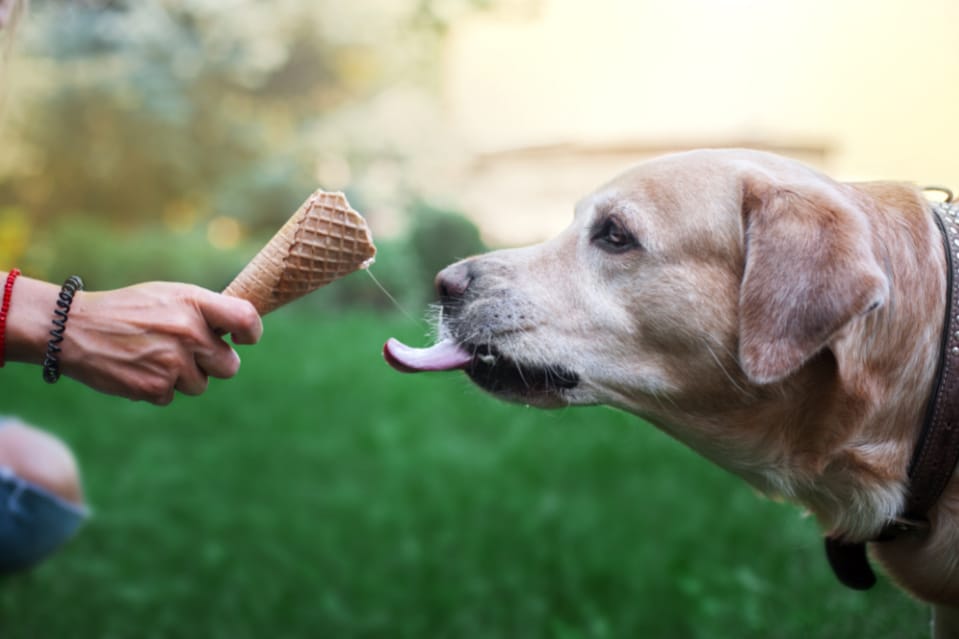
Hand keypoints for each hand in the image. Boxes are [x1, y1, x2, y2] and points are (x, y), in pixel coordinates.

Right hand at [5, 276, 262, 404]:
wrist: (74, 328)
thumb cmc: (129, 310)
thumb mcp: (169, 295)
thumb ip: (205, 310)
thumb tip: (242, 328)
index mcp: (194, 302)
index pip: (247, 320)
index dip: (251, 334)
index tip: (242, 339)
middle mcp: (189, 332)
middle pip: (229, 366)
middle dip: (212, 364)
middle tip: (187, 352)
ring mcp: (173, 362)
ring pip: (201, 384)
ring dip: (183, 377)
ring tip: (154, 356)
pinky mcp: (155, 388)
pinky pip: (172, 396)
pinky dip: (158, 388)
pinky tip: (138, 368)